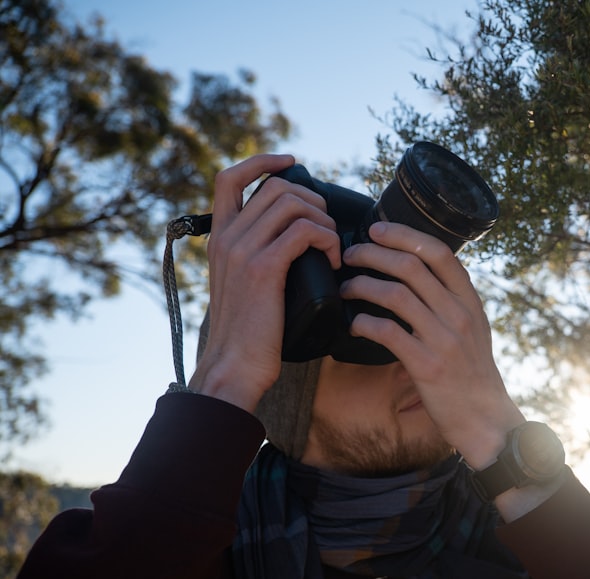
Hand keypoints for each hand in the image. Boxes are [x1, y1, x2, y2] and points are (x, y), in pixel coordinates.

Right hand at [189, 154, 340, 410]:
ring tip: (332, 248)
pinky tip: (332, 261)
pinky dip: (327, 240)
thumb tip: (292, 239)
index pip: (230, 177)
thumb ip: (257, 257)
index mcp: (219, 238)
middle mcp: (227, 237)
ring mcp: (242, 251)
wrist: (234, 367)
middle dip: (313, 200)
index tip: (292, 163)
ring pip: (294, 204)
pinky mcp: (263, 269)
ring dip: (325, 221)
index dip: (263, 161)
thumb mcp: (244, 286)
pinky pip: (304, 231)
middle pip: (276, 187)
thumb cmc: (250, 334)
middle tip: (328, 228)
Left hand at [338, 222, 524, 466]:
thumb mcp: (474, 330)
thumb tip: (417, 276)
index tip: (377, 229)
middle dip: (374, 253)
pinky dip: (364, 323)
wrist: (486, 419)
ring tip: (346, 288)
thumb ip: (451, 303)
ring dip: (363, 285)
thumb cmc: (473, 375)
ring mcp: (444, 340)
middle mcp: (459, 315)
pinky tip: (354, 324)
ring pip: (396, 294)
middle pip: (411, 266)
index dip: (403, 234)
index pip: (439, 253)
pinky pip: (387, 332)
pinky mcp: (426, 366)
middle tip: (351, 254)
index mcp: (470, 302)